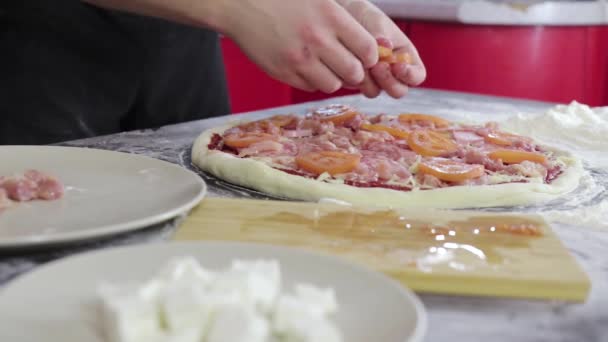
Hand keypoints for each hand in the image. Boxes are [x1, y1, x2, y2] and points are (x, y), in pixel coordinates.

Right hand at [216, 0, 378, 92]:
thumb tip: (372, 44)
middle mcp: (317, 40)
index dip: (371, 55)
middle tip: (348, 63)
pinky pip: (310, 87)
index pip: (368, 49)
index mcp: (330, 17)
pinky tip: (306, 66)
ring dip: (334, 78)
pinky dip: (313, 80)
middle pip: (354, 72)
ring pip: (333, 85)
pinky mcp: (283, 73)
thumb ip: (343, 18)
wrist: (240, 4)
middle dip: (355, 71)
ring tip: (326, 65)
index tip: (365, 54)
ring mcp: (299, 59)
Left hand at [337, 0, 426, 97]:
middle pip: (398, 91)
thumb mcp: (377, 23)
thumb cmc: (365, 17)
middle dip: (388, 82)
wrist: (343, 16)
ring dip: (369, 81)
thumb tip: (385, 48)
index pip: (417, 76)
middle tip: (376, 67)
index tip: (397, 66)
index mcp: (405, 57)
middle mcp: (391, 72)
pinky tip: (347, 63)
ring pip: (375, 92)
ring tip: (361, 62)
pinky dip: (353, 78)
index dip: (410, 75)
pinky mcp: (355, 80)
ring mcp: (373, 79)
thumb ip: (382, 37)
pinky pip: (355, 87)